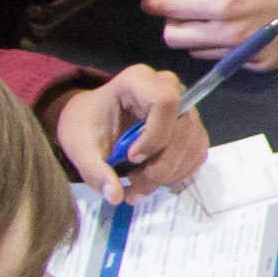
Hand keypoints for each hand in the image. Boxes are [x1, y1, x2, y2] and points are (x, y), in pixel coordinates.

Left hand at [49, 63, 199, 200]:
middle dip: (161, 165)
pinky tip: (155, 178)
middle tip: (134, 185)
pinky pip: (197, 151)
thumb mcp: (81, 149)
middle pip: (183, 128)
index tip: (131, 158)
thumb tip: (114, 195)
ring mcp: (184, 106)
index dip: (154, 135)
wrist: (92, 121)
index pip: (165, 102)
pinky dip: (178, 172)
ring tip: (139, 184)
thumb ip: (95, 171)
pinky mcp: (191, 126)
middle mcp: (168, 87)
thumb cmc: (86, 125)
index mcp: (139, 81)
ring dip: (169, 173)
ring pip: (193, 144)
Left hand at [146, 0, 277, 60]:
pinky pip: (227, 62)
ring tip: (205, 20)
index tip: (149, 2)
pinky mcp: (264, 64)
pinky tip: (233, 32)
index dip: (156, 5)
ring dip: (194, 38)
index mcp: (224, 2)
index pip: (173, 11)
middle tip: (180, 11)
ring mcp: (248, 53)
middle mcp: (232, 33)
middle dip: (172, 24)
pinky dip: (221, 49)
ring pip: (199, 53)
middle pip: (178, 39)